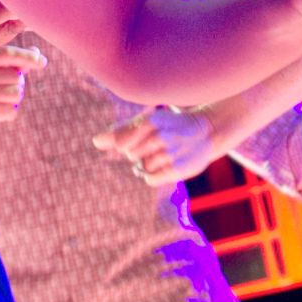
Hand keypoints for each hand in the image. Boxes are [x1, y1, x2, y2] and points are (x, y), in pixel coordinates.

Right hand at [0, 45, 44, 143]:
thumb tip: (36, 51)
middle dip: (16, 83)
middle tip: (2, 88)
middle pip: (16, 76)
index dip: (28, 57)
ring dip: (12, 98)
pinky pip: (12, 111)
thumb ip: (11, 61)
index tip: (42, 62)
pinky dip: (8, 112)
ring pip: (16, 93)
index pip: (8, 54)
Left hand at [94, 107, 216, 186]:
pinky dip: (155, 175)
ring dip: (150, 164)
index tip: (141, 138)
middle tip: (157, 145)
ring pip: (142, 168)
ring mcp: (170, 154)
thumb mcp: (147, 122)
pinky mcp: (178, 170)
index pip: (122, 143)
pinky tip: (167, 165)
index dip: (127, 144)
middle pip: (131, 156)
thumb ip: (120, 131)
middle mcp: (160, 137)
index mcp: (150, 121)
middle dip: (140, 153)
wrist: (205, 132)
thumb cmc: (168, 127)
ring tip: (166, 154)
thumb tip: (96, 141)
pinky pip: (150, 179)